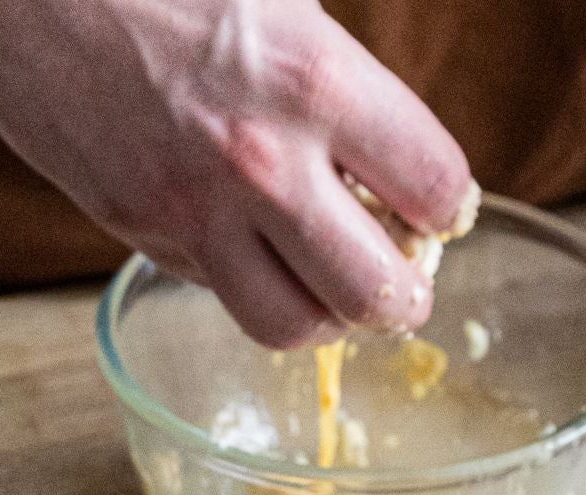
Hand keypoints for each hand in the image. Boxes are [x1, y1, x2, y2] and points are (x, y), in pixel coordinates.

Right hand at [0, 0, 471, 346]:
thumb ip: (339, 76)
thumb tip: (389, 152)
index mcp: (313, 77)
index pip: (431, 184)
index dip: (448, 205)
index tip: (439, 206)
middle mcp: (259, 162)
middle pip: (370, 292)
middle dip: (403, 296)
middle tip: (405, 280)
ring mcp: (191, 210)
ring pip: (290, 326)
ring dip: (325, 318)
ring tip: (331, 288)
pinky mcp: (136, 233)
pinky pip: (216, 291)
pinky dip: (246, 282)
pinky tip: (248, 239)